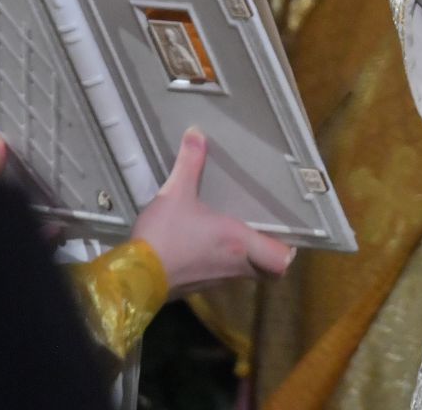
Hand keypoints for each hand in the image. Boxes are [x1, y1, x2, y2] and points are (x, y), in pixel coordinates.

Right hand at [132, 128, 294, 292]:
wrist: (133, 276)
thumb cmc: (164, 234)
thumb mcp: (176, 193)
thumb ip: (190, 163)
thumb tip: (197, 133)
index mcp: (238, 242)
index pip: (281, 260)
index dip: (288, 249)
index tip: (285, 232)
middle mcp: (235, 265)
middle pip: (269, 271)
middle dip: (270, 255)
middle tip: (266, 232)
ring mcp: (218, 280)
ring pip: (247, 274)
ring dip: (249, 260)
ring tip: (240, 234)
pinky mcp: (199, 287)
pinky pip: (224, 277)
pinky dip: (225, 264)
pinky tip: (210, 246)